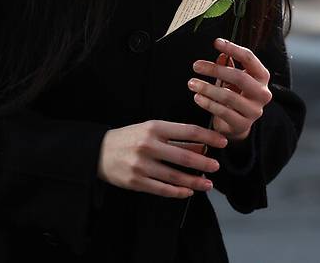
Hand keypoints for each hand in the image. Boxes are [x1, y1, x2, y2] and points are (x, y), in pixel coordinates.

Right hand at [97, 120, 227, 198]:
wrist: (97, 152)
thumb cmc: (127, 139)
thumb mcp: (148, 130)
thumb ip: (173, 137)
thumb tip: (201, 144)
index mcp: (153, 128)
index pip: (187, 131)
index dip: (208, 137)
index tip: (222, 142)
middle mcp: (148, 145)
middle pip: (184, 156)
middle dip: (204, 162)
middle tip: (216, 166)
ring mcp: (142, 165)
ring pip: (176, 176)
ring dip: (195, 181)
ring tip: (208, 183)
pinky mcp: (136, 181)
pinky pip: (163, 189)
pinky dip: (179, 192)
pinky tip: (188, 191)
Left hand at [189, 38, 272, 141]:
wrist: (236, 124)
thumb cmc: (234, 96)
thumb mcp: (230, 79)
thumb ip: (227, 66)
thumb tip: (221, 53)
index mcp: (261, 77)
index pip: (249, 58)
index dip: (233, 48)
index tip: (216, 42)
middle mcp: (262, 93)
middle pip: (239, 77)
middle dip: (216, 70)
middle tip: (196, 65)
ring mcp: (254, 110)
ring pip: (229, 96)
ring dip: (207, 88)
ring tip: (192, 83)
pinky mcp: (243, 124)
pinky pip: (223, 112)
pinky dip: (208, 103)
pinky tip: (197, 97)